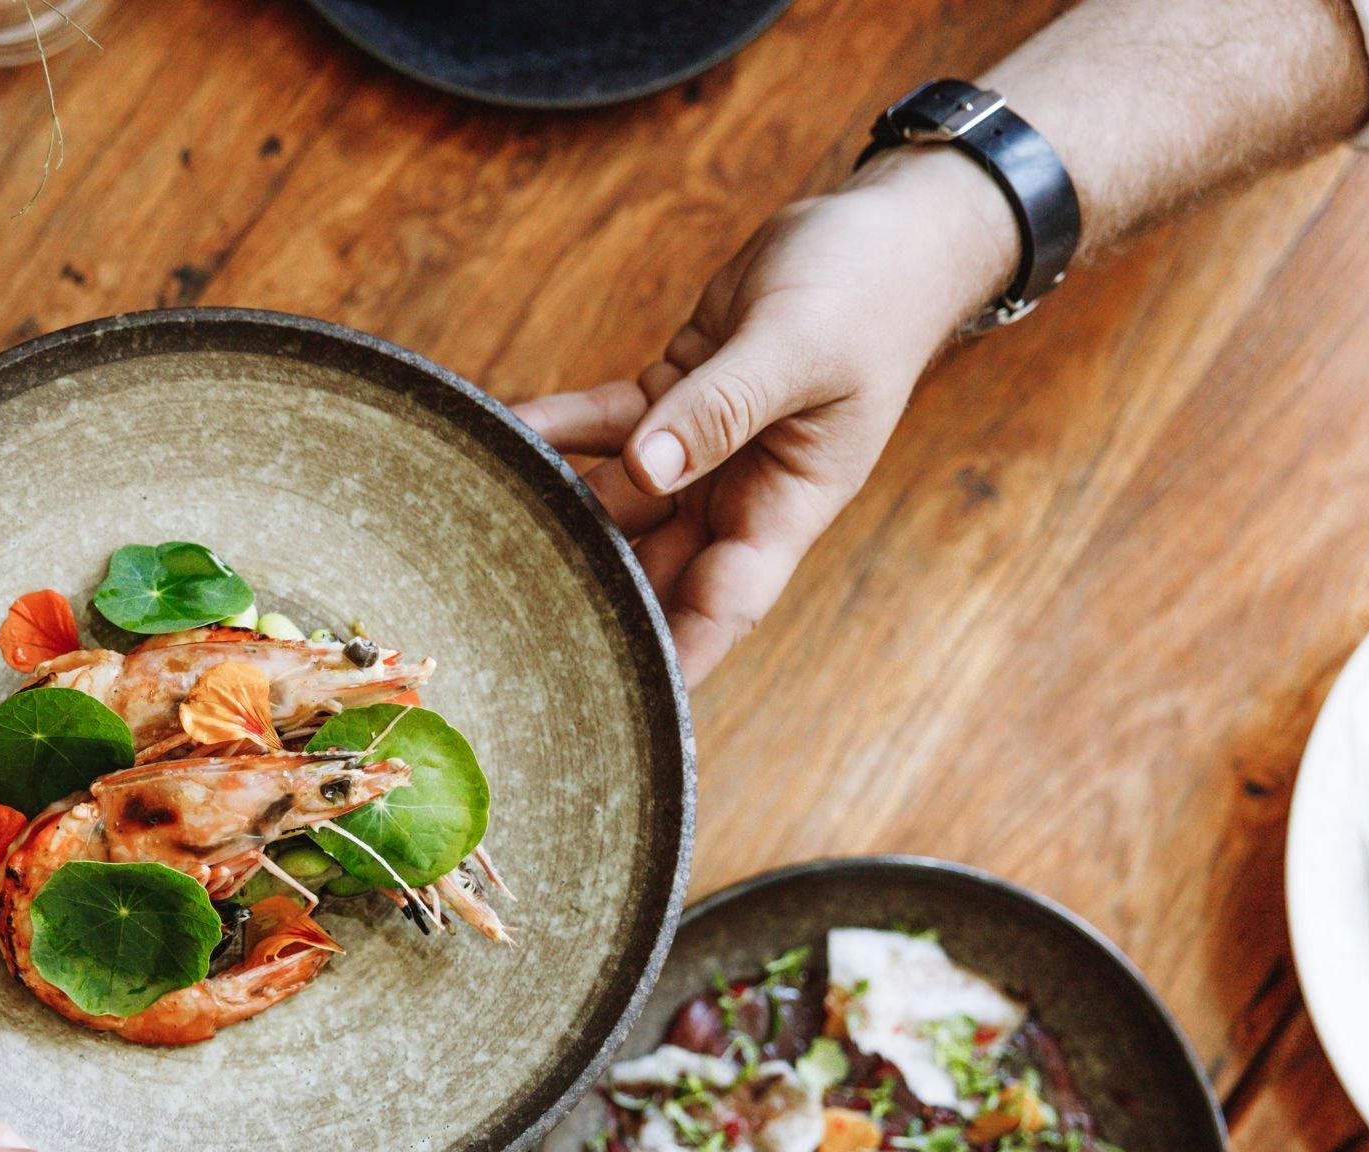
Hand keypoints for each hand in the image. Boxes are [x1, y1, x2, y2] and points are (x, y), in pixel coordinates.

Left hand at [516, 152, 1017, 682]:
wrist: (884, 233)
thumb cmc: (870, 292)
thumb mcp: (799, 348)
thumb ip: (723, 408)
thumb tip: (648, 470)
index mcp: (788, 503)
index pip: (725, 604)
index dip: (675, 657)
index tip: (617, 702)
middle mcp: (740, 491)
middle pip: (654, 566)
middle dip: (591, 593)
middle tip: (508, 619)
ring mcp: (701, 450)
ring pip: (615, 498)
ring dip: (557, 506)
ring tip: (484, 520)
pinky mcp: (670, 400)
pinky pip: (601, 426)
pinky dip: (556, 428)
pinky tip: (503, 428)